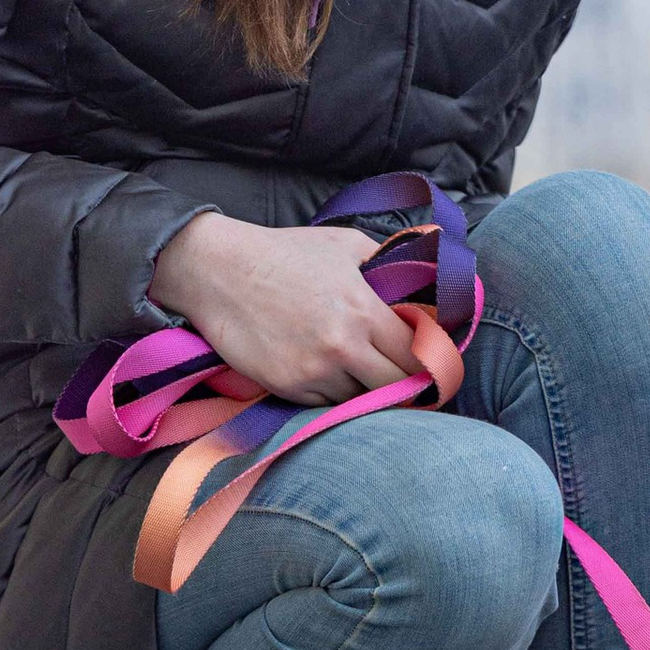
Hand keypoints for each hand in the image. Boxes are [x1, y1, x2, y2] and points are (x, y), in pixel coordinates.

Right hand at [146, 212, 421, 404]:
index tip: (430, 362)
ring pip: (360, 400)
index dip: (429, 361)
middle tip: (406, 378)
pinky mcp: (286, 388)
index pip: (417, 355)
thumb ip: (388, 263)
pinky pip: (325, 404)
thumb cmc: (284, 253)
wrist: (218, 271)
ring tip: (361, 371)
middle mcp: (342, 347)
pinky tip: (328, 373)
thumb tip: (422, 277)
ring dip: (366, 389)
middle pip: (396, 388)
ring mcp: (313, 372)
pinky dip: (332, 394)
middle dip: (406, 384)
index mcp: (363, 310)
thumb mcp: (345, 244)